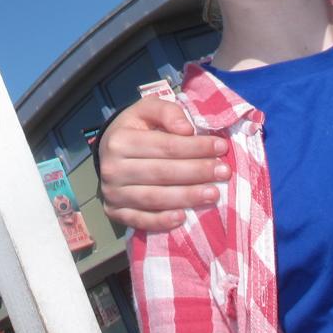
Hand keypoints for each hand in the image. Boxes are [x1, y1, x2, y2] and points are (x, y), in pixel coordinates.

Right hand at [98, 97, 230, 230]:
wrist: (108, 153)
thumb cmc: (135, 130)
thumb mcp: (146, 111)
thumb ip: (167, 112)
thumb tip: (187, 129)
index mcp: (120, 140)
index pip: (165, 146)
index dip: (195, 147)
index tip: (221, 147)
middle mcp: (112, 168)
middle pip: (162, 173)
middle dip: (197, 172)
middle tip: (224, 172)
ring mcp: (112, 193)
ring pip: (154, 198)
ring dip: (186, 197)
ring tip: (214, 194)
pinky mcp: (114, 212)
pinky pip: (140, 220)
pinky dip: (161, 221)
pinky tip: (182, 218)